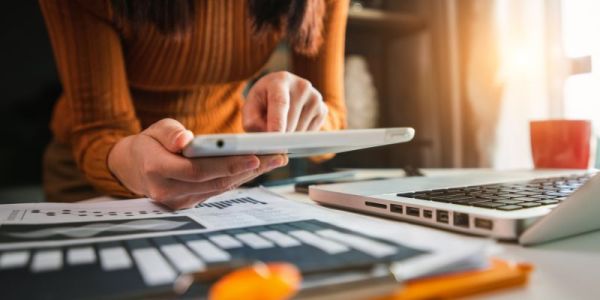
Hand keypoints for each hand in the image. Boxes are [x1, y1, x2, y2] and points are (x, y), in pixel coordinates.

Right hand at [108, 118, 287, 209]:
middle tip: (277, 156)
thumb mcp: (155, 129)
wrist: (133, 168)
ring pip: (220, 189)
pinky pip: (217, 191)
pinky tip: (258, 168)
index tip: (254, 156)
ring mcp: (178, 203)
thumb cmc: (148, 143)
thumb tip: (185, 140)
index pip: (197, 170)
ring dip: (249, 175)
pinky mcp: (188, 206)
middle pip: (215, 182)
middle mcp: (167, 191)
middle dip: (249, 169)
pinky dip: (238, 179)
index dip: (227, 164)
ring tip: (274, 160)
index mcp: (156, 169)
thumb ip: (170, 133)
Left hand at [243, 71, 328, 131]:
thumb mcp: (250, 108)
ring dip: (289, 138)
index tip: (275, 138)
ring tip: (281, 125)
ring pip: (300, 132)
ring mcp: (315, 97)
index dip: (277, 122)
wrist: (281, 93)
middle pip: (290, 122)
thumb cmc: (263, 102)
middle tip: (268, 137)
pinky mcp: (323, 109)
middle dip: (278, 137)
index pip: (280, 103)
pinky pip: (310, 135)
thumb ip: (252, 122)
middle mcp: (301, 86)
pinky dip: (299, 138)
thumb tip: (267, 135)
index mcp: (280, 81)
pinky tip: (293, 126)